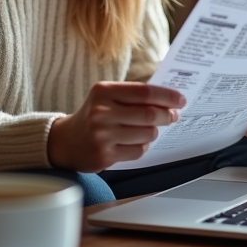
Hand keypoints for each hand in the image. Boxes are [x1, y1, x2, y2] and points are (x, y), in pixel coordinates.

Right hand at [47, 82, 184, 171]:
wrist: (66, 141)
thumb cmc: (94, 115)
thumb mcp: (107, 97)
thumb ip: (134, 95)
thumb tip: (169, 99)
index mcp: (103, 91)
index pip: (144, 92)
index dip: (167, 96)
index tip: (181, 99)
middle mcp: (101, 112)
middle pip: (149, 114)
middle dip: (167, 116)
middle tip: (173, 116)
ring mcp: (102, 135)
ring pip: (147, 134)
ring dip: (153, 133)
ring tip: (147, 130)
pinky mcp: (104, 155)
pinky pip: (138, 151)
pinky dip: (142, 147)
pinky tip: (133, 143)